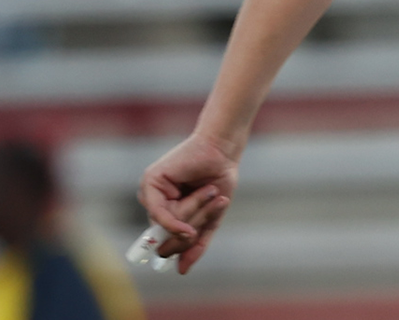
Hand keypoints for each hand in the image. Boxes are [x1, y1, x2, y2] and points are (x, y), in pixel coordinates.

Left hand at [137, 132, 240, 272]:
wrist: (224, 151)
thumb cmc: (219, 180)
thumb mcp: (210, 218)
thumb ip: (197, 243)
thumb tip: (181, 271)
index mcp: (167, 211)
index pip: (167, 240)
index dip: (176, 248)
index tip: (179, 258)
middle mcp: (155, 202)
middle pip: (167, 234)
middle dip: (194, 225)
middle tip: (216, 203)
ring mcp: (151, 192)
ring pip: (166, 224)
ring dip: (194, 214)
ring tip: (211, 191)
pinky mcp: (150, 182)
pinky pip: (161, 214)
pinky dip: (176, 219)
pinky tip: (189, 218)